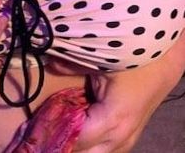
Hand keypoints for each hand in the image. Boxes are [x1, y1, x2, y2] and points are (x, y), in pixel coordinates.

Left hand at [48, 33, 184, 152]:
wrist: (167, 61)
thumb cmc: (135, 59)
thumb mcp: (101, 58)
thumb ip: (70, 63)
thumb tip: (48, 64)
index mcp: (113, 121)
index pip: (76, 140)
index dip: (54, 134)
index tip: (34, 128)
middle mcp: (121, 137)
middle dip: (64, 144)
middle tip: (41, 133)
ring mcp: (127, 139)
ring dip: (78, 144)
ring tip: (55, 130)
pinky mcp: (129, 134)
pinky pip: (106, 146)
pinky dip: (89, 141)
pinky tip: (74, 126)